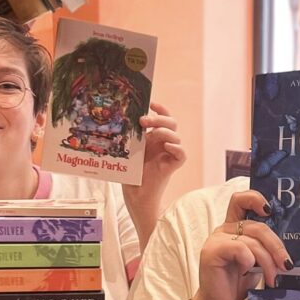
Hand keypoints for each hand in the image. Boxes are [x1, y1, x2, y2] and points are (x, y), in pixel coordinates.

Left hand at [122, 102, 184, 246]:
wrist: (134, 196)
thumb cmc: (128, 174)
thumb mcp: (126, 151)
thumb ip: (128, 137)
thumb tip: (118, 118)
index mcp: (153, 139)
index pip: (163, 119)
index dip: (161, 110)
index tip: (151, 103)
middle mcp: (162, 145)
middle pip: (171, 124)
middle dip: (159, 118)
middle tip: (143, 120)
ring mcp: (168, 155)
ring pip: (176, 137)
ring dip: (164, 131)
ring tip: (151, 133)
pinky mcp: (172, 167)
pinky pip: (182, 154)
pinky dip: (177, 148)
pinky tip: (167, 147)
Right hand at [192, 190, 291, 299]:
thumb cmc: (237, 283)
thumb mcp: (256, 262)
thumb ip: (264, 248)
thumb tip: (289, 250)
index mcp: (234, 227)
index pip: (241, 200)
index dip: (255, 198)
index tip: (269, 210)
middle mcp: (224, 229)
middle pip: (257, 226)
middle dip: (276, 246)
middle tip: (286, 264)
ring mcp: (216, 239)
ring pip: (252, 240)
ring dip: (267, 260)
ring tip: (272, 278)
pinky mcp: (211, 251)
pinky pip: (239, 248)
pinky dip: (249, 261)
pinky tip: (248, 272)